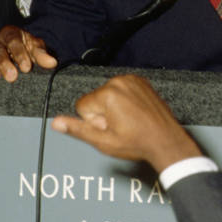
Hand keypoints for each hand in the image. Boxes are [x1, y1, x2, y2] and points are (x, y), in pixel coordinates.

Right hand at [0, 25, 56, 97]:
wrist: (17, 49)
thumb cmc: (26, 47)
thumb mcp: (35, 47)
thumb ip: (42, 54)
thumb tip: (52, 63)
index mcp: (10, 33)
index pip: (14, 41)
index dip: (20, 53)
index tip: (26, 67)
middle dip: (5, 63)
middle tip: (12, 76)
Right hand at [51, 74, 201, 173]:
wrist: (165, 139)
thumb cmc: (136, 142)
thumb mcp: (103, 141)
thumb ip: (78, 129)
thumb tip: (56, 122)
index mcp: (108, 94)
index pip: (82, 105)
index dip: (93, 121)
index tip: (109, 128)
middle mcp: (120, 81)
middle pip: (95, 98)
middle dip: (103, 113)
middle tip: (121, 126)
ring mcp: (132, 79)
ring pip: (108, 95)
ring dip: (114, 107)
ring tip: (129, 120)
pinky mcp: (141, 81)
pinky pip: (122, 90)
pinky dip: (125, 100)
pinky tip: (135, 113)